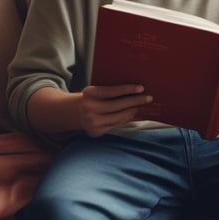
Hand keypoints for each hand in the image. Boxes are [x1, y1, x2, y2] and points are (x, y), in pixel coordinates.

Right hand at [26, 84, 152, 138]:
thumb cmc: (88, 98)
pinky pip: (115, 125)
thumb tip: (134, 91)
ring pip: (118, 117)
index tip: (141, 87)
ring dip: (132, 111)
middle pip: (118, 105)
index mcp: (89, 94)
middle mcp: (90, 109)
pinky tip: (132, 114)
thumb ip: (109, 91)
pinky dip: (125, 119)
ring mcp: (93, 122)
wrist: (70, 113)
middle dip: (135, 101)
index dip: (128, 89)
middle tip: (148, 98)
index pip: (113, 91)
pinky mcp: (96, 132)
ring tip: (141, 106)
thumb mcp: (94, 91)